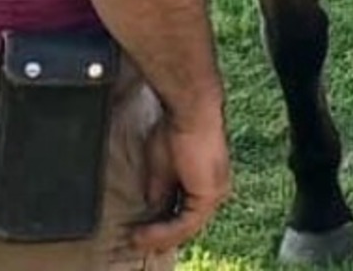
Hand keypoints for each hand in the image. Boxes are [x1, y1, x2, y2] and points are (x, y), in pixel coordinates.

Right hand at [133, 100, 230, 251]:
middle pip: (188, 224)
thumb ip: (161, 193)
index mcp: (207, 181)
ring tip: (137, 239)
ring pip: (188, 227)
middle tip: (135, 241)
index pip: (186, 214)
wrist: (190, 111)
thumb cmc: (176, 130)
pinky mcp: (210, 192)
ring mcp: (216, 191)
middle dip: (161, 236)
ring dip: (159, 237)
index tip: (139, 233)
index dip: (162, 227)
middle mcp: (217, 188)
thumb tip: (154, 212)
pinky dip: (164, 232)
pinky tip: (145, 233)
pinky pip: (187, 223)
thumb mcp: (162, 171)